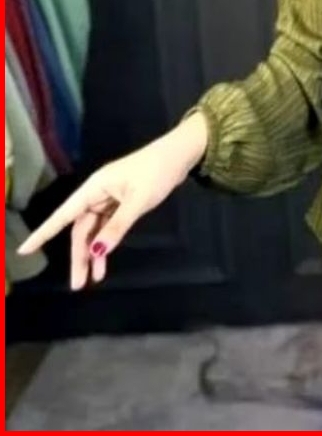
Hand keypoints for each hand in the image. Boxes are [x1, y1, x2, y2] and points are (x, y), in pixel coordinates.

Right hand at [17, 113, 208, 289]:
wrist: (180, 154)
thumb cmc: (157, 172)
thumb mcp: (138, 201)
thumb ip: (117, 226)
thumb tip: (96, 251)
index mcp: (94, 188)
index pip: (63, 215)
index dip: (44, 233)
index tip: (24, 250)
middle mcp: (97, 193)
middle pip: (80, 229)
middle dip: (79, 256)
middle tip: (78, 284)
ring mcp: (110, 198)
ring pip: (94, 230)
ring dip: (93, 252)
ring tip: (93, 279)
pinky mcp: (122, 201)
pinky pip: (107, 226)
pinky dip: (106, 242)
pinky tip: (105, 260)